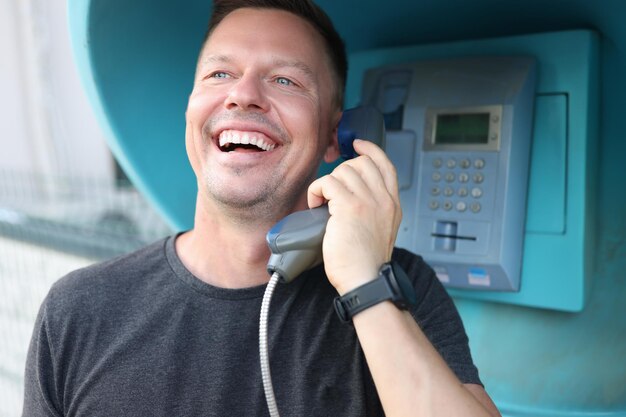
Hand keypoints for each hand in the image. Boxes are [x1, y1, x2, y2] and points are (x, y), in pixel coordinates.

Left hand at [308, 139, 401, 294]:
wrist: (366, 280)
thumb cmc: (366, 264)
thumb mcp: (381, 231)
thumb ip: (374, 211)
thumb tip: (352, 197)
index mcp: (392, 204)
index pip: (386, 165)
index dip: (370, 150)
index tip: (357, 144)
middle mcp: (384, 199)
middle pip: (362, 163)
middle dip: (342, 172)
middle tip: (331, 193)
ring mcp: (368, 200)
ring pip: (343, 170)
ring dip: (327, 184)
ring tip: (322, 204)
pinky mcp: (350, 206)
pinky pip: (327, 182)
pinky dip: (316, 191)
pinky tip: (315, 206)